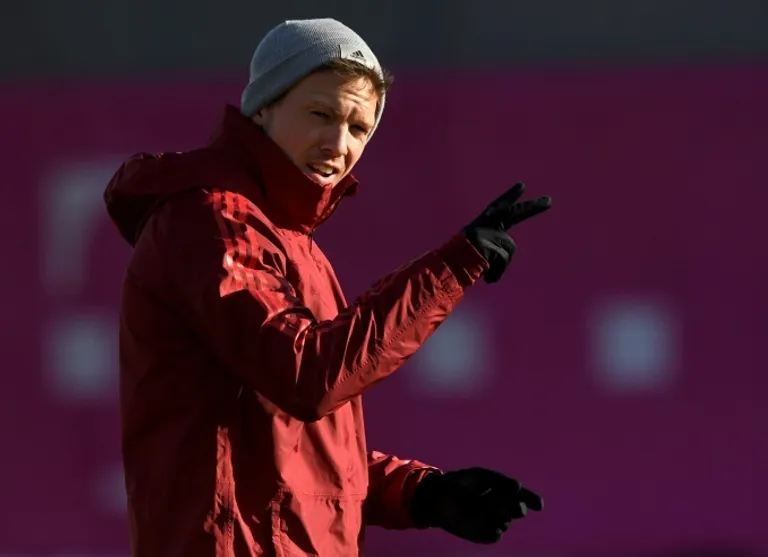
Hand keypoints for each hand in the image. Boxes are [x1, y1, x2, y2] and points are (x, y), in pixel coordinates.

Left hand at [410, 467, 543, 543]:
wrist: (438, 497)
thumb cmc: (461, 483)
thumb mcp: (480, 476)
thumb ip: (500, 481)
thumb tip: (518, 487)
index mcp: (503, 491)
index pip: (522, 496)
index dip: (531, 499)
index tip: (538, 505)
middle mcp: (500, 507)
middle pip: (518, 510)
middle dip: (517, 508)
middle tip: (513, 505)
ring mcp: (492, 521)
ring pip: (505, 522)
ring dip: (498, 516)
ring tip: (480, 506)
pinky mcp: (483, 534)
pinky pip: (495, 535)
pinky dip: (493, 530)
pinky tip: (483, 523)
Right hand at [462, 182, 551, 283]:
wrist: (447, 266)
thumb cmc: (459, 261)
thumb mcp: (476, 249)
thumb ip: (493, 246)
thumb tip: (505, 255)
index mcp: (481, 223)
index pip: (498, 207)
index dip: (510, 197)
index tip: (522, 185)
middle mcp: (486, 224)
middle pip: (515, 213)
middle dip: (532, 207)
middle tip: (549, 201)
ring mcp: (488, 232)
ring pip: (509, 250)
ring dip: (501, 265)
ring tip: (486, 271)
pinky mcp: (489, 243)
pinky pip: (503, 260)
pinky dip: (497, 272)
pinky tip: (487, 277)